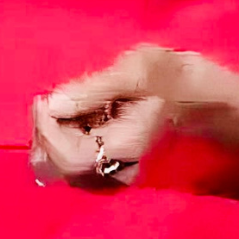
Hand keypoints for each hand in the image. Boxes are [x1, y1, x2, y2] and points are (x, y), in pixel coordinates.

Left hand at [31, 43, 193, 188]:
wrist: (193, 92)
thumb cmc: (168, 76)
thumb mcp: (134, 71)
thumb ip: (92, 89)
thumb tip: (53, 105)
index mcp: (123, 148)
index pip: (70, 159)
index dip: (48, 131)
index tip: (45, 99)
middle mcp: (116, 167)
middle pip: (59, 167)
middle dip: (45, 132)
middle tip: (49, 99)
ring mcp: (111, 167)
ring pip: (61, 166)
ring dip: (51, 134)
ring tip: (62, 104)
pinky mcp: (105, 160)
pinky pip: (70, 158)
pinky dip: (61, 137)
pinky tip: (72, 115)